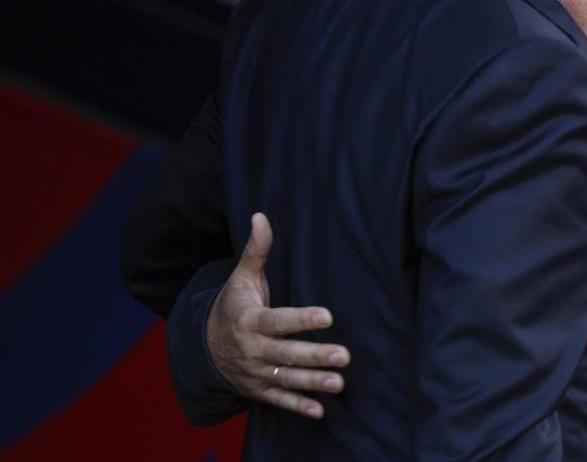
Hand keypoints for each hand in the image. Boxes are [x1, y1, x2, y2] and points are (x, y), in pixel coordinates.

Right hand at [206, 213, 350, 418]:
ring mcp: (255, 373)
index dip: (301, 319)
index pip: (278, 321)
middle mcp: (252, 350)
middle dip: (314, 356)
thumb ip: (257, 250)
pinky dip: (298, 407)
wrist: (202, 347)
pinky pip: (278, 401)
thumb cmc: (233, 305)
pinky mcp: (258, 390)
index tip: (327, 316)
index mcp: (250, 321)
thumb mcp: (241, 278)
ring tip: (339, 383)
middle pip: (286, 355)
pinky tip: (321, 411)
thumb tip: (261, 215)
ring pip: (286, 380)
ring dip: (313, 384)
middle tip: (344, 355)